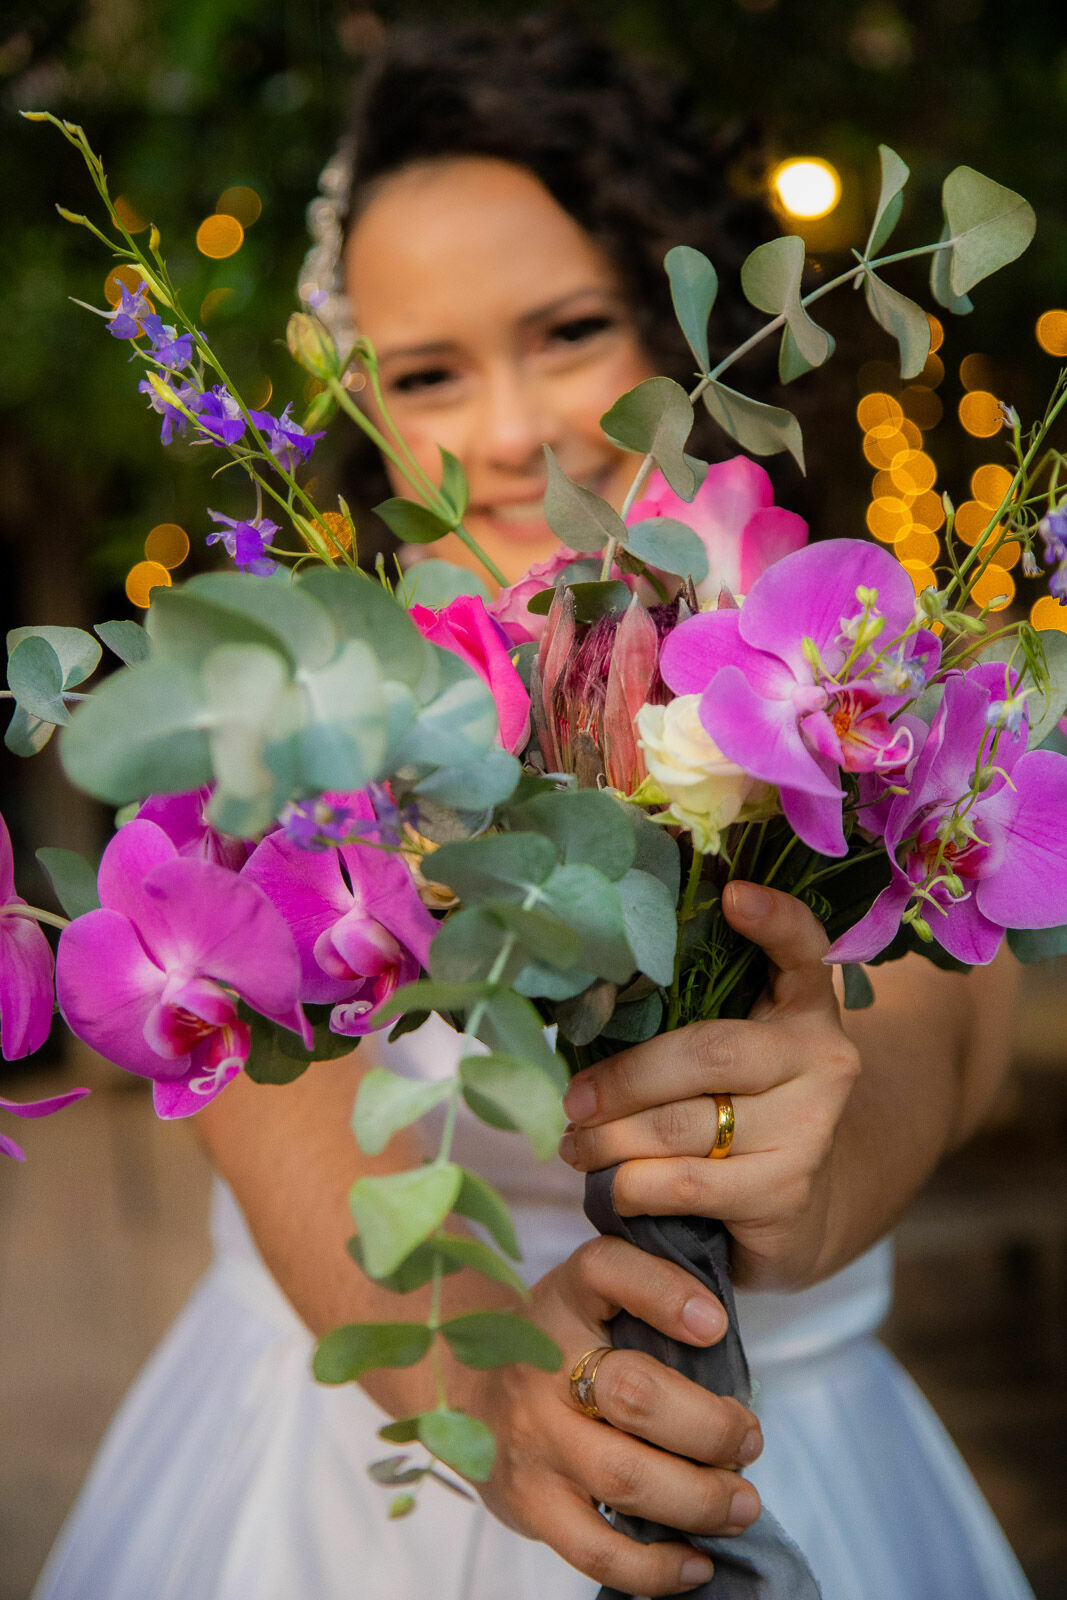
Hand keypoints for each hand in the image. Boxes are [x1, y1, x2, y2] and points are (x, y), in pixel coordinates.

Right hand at [447, 1235, 762, 1595]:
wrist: (462, 1391)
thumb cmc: (555, 1343)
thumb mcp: (589, 1296)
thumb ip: (647, 1299)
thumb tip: (721, 1339)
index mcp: (565, 1298)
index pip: (607, 1271)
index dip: (665, 1294)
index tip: (716, 1324)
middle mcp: (542, 1364)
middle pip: (634, 1394)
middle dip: (710, 1427)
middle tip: (748, 1441)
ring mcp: (533, 1439)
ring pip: (623, 1478)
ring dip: (699, 1500)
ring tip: (741, 1504)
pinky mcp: (528, 1502)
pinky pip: (596, 1549)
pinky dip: (655, 1567)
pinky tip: (696, 1563)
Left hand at [557, 882, 860, 1291]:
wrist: (794, 1210)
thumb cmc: (736, 1109)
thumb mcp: (725, 1054)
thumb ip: (684, 1020)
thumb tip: (580, 1004)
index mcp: (804, 1005)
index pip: (803, 949)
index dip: (774, 919)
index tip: (732, 894)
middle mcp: (822, 1057)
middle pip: (707, 1052)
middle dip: (624, 1079)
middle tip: (572, 1101)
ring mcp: (812, 1126)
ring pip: (684, 1124)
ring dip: (611, 1139)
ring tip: (576, 1146)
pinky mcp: (788, 1189)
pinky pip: (686, 1182)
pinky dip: (632, 1185)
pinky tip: (611, 1185)